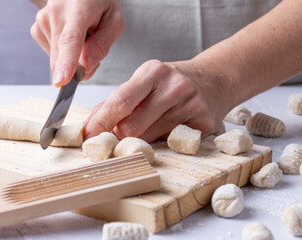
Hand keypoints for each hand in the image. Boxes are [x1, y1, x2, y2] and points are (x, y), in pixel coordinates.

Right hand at [30, 0, 124, 86]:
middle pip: (62, 57)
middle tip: (94, 51)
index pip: (70, 40)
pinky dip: (64, 52)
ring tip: (83, 36)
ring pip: (57, 59)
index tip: (61, 81)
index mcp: (78, 9)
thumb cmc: (101, 3)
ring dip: (73, 57)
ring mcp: (42, 20)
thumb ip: (102, 45)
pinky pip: (52, 54)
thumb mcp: (114, 22)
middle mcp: (55, 13)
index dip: (66, 62)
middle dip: (79, 66)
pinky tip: (72, 37)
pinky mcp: (37, 28)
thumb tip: (85, 67)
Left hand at [83, 59, 231, 141]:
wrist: (215, 80)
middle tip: (118, 135)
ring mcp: (191, 106)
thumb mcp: (146, 80)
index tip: (87, 136)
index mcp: (154, 72)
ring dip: (140, 139)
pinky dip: (161, 141)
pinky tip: (168, 127)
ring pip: (149, 139)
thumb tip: (91, 125)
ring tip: (149, 125)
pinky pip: (169, 143)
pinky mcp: (203, 124)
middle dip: (119, 135)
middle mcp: (174, 87)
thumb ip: (119, 101)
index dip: (101, 122)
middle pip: (133, 127)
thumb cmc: (173, 82)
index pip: (120, 101)